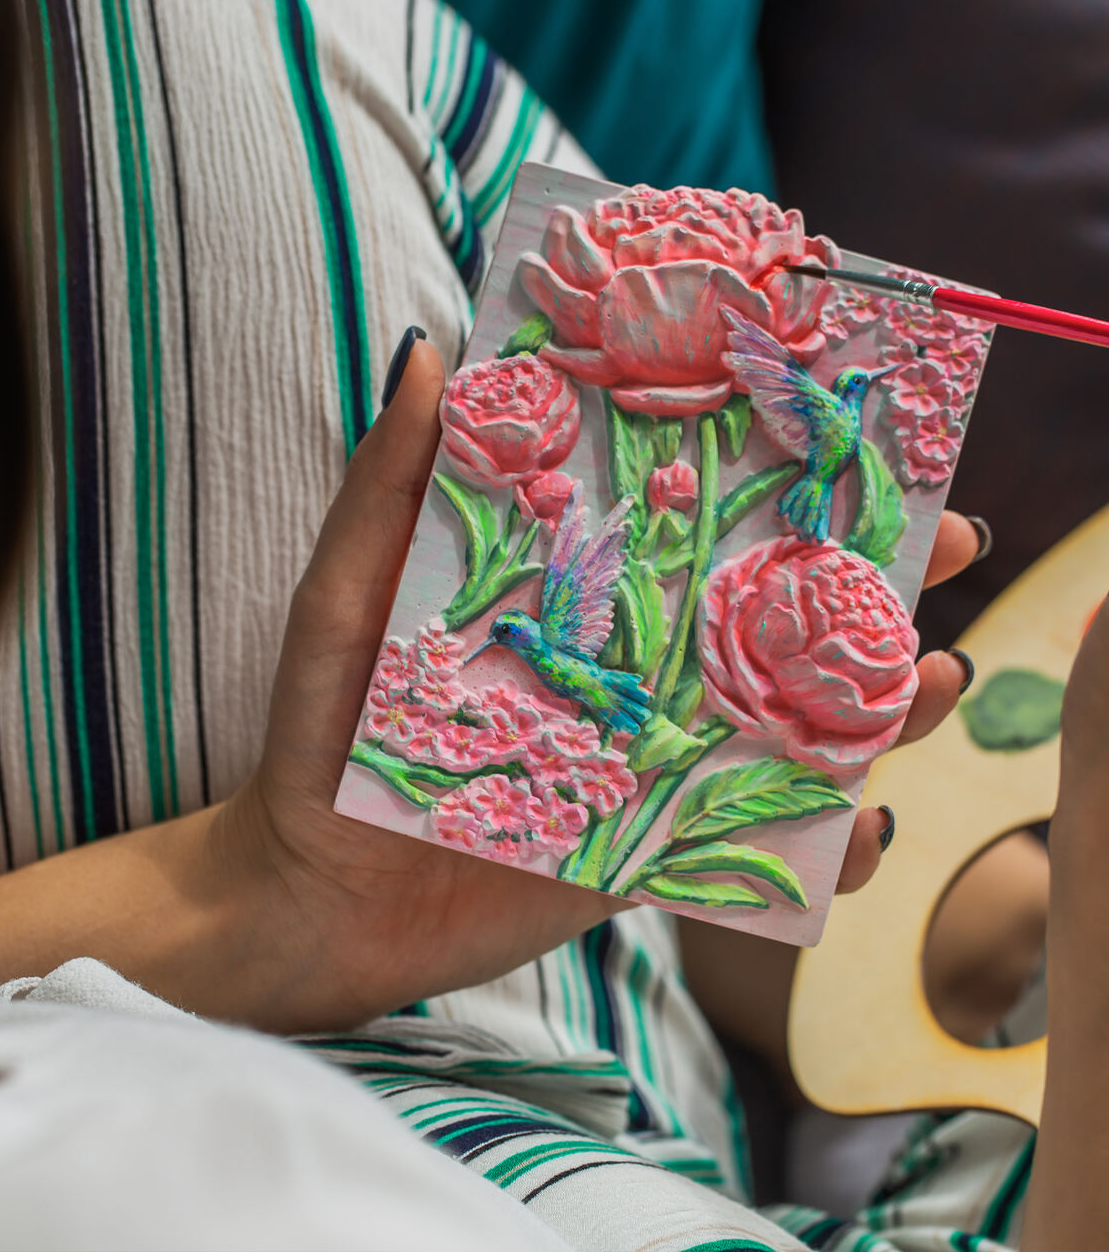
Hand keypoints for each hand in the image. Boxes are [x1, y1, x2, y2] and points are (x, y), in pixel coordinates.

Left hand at [217, 339, 980, 1030]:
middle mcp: (618, 669)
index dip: (762, 471)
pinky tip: (865, 829)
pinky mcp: (639, 855)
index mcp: (563, 595)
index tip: (848, 423)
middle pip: (753, 614)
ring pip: (775, 724)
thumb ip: (386, 490)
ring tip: (940, 676)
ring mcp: (637, 763)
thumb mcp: (345, 600)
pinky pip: (741, 846)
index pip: (677, 517)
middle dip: (854, 579)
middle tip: (944, 540)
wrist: (306, 899)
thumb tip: (426, 352)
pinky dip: (814, 845)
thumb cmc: (314, 737)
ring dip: (870, 704)